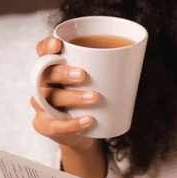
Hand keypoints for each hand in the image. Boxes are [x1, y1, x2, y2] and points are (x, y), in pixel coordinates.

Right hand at [31, 36, 106, 177]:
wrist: (85, 132)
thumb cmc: (91, 98)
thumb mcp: (96, 81)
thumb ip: (106, 67)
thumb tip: (136, 55)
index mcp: (53, 67)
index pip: (42, 52)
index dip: (46, 46)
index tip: (59, 45)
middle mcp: (42, 84)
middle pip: (45, 74)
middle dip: (63, 73)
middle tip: (83, 75)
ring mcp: (41, 105)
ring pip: (50, 98)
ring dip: (73, 97)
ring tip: (94, 97)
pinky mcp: (44, 125)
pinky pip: (55, 125)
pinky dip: (72, 124)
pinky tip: (88, 120)